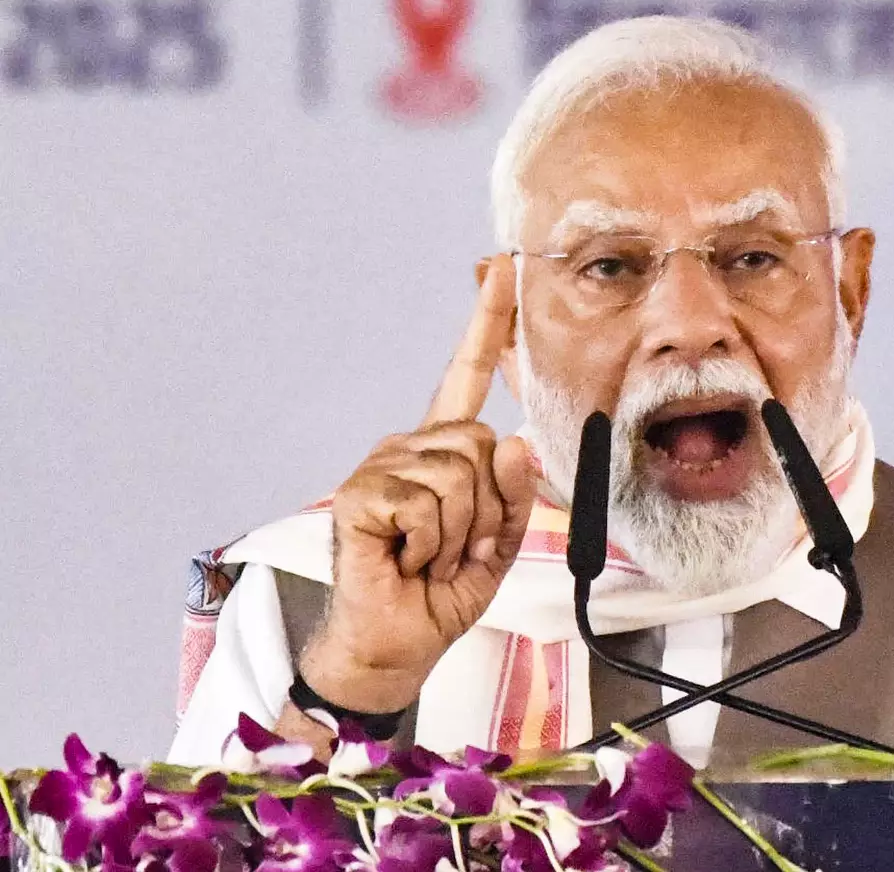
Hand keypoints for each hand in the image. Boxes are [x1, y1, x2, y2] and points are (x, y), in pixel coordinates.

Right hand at [300, 262, 534, 712]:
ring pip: (461, 476)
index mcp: (445, 450)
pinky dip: (433, 544)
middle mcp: (410, 447)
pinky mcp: (361, 493)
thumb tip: (514, 441)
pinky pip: (429, 503)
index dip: (486, 321)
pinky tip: (408, 558)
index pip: (466, 373)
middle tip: (459, 546)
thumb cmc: (442, 591)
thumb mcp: (501, 541)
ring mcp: (381, 467)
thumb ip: (516, 493)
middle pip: (483, 442)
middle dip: (489, 507)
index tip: (500, 268)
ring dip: (461, 531)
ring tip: (432, 555)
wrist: (398, 641)